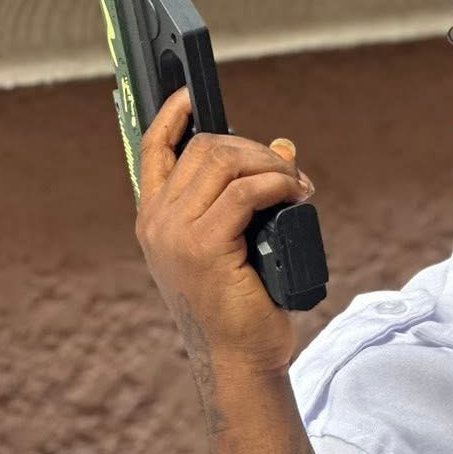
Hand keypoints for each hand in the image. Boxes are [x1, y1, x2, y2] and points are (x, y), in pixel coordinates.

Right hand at [136, 87, 314, 379]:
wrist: (240, 357)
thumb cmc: (242, 305)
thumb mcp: (243, 240)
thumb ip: (250, 194)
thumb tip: (282, 146)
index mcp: (156, 220)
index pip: (155, 152)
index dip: (171, 117)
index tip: (192, 96)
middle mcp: (157, 222)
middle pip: (204, 150)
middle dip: (253, 149)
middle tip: (290, 174)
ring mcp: (175, 234)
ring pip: (223, 163)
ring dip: (270, 165)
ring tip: (298, 186)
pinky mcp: (203, 246)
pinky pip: (246, 191)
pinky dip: (278, 184)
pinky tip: (297, 194)